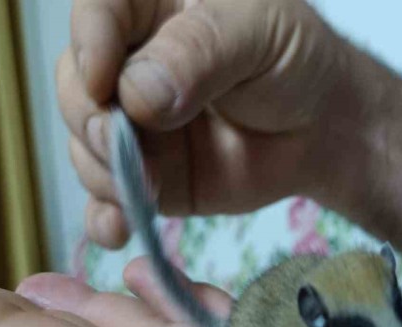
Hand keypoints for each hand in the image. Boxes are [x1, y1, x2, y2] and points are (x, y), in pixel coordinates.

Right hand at [58, 0, 361, 247]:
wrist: (324, 127)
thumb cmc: (295, 61)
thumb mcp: (259, 32)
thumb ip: (200, 52)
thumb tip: (137, 94)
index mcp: (153, 11)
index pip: (97, 14)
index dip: (88, 46)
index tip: (103, 83)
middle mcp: (131, 65)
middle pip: (77, 84)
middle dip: (90, 118)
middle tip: (119, 142)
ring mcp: (137, 125)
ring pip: (86, 143)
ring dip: (101, 170)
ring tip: (142, 186)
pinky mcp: (149, 174)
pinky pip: (110, 196)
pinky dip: (106, 215)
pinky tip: (117, 228)